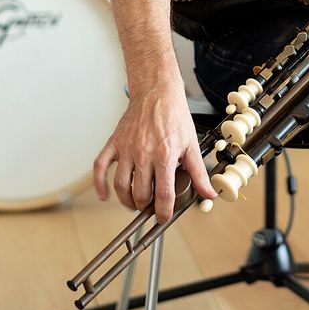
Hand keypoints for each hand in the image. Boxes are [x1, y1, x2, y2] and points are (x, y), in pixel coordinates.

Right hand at [92, 81, 216, 222]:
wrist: (157, 92)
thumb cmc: (174, 116)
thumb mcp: (191, 144)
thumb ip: (198, 171)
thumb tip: (208, 192)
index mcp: (164, 155)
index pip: (163, 194)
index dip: (163, 211)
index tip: (163, 217)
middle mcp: (143, 154)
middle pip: (140, 194)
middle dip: (146, 206)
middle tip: (151, 206)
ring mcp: (126, 149)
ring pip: (121, 186)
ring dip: (127, 200)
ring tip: (134, 202)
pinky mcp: (114, 143)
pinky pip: (100, 167)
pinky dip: (100, 185)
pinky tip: (105, 195)